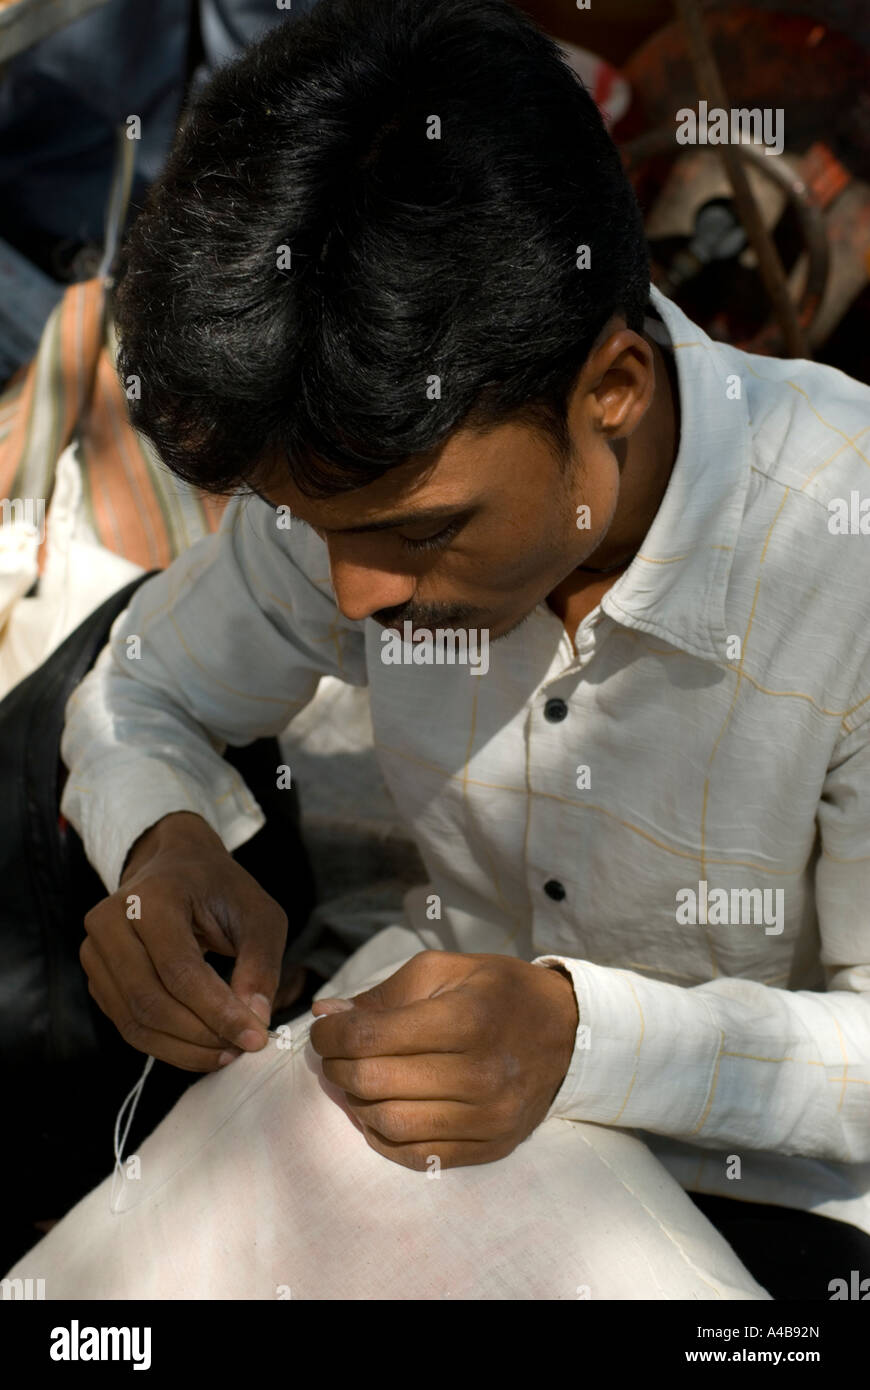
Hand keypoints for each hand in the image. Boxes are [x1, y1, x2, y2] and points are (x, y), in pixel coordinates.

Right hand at [80, 812, 287, 1069]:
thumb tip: (255, 1021)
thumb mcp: (259, 916)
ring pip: (135, 1021)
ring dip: (184, 1048)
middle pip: (151, 1001)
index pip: (179, 970)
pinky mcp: (97, 977)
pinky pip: (127, 1024)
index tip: (255, 1036)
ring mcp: (96, 950)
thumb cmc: (221, 890)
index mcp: (152, 897)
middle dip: (201, 1035)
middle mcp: (111, 921)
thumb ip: (260, 965)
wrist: (178, 866)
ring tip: (227, 1051)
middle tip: (242, 1048)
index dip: (217, 1011)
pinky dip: (166, 1045)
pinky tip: (202, 1046)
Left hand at [310, 950, 577, 1169]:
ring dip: (356, 1104)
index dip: (333, 1035)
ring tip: (357, 1081)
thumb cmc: (497, 992)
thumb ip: (383, 994)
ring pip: (388, 1124)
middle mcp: (480, 1073)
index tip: (326, 1031)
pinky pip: (416, 1155)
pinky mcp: (491, 1146)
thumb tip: (327, 1016)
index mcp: (466, 1018)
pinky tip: (382, 1109)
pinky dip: (384, 1136)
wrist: (565, 1032)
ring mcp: (488, 1117)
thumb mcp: (445, 970)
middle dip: (338, 1068)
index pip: (371, 1037)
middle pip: (373, 1083)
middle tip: (335, 1055)